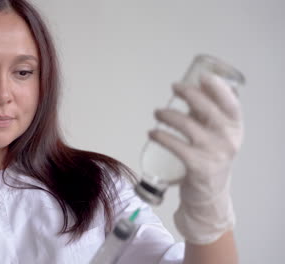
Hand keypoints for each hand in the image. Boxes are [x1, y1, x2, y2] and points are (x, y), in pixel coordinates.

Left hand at [149, 74, 243, 243]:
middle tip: (174, 87)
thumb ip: (206, 115)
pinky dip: (161, 137)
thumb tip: (189, 89)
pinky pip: (177, 146)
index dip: (218, 88)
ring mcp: (214, 154)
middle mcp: (228, 140)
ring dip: (168, 115)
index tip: (202, 76)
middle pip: (208, 109)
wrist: (208, 195)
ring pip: (188, 125)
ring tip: (157, 113)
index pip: (231, 104)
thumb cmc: (208, 158)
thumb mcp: (214, 136)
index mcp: (235, 129)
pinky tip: (151, 133)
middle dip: (189, 94)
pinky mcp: (198, 167)